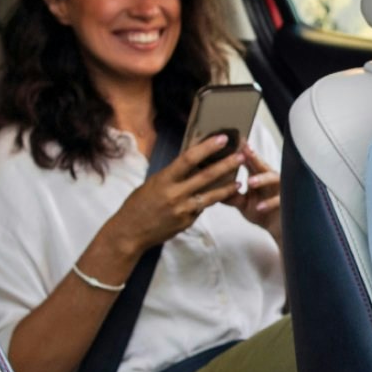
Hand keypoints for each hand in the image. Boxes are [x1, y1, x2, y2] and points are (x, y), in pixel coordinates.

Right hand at [103, 133, 246, 254]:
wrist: (130, 232)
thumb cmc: (138, 204)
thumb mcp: (153, 183)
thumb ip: (173, 175)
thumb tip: (193, 164)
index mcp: (164, 180)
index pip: (189, 159)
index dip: (207, 148)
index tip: (222, 139)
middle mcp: (175, 194)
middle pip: (206, 176)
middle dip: (226, 165)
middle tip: (241, 157)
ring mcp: (182, 209)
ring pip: (211, 196)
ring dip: (227, 187)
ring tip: (240, 181)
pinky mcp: (187, 222)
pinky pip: (202, 209)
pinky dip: (210, 202)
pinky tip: (219, 197)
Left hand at [224, 142, 281, 239]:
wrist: (279, 229)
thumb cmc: (262, 212)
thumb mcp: (243, 203)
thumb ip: (231, 195)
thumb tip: (210, 188)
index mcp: (259, 176)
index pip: (250, 161)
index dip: (244, 151)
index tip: (235, 141)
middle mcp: (271, 179)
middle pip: (262, 165)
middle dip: (254, 158)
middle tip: (243, 154)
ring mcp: (281, 189)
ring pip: (273, 179)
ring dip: (262, 180)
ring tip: (250, 182)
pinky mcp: (287, 201)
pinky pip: (279, 200)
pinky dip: (269, 203)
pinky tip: (260, 207)